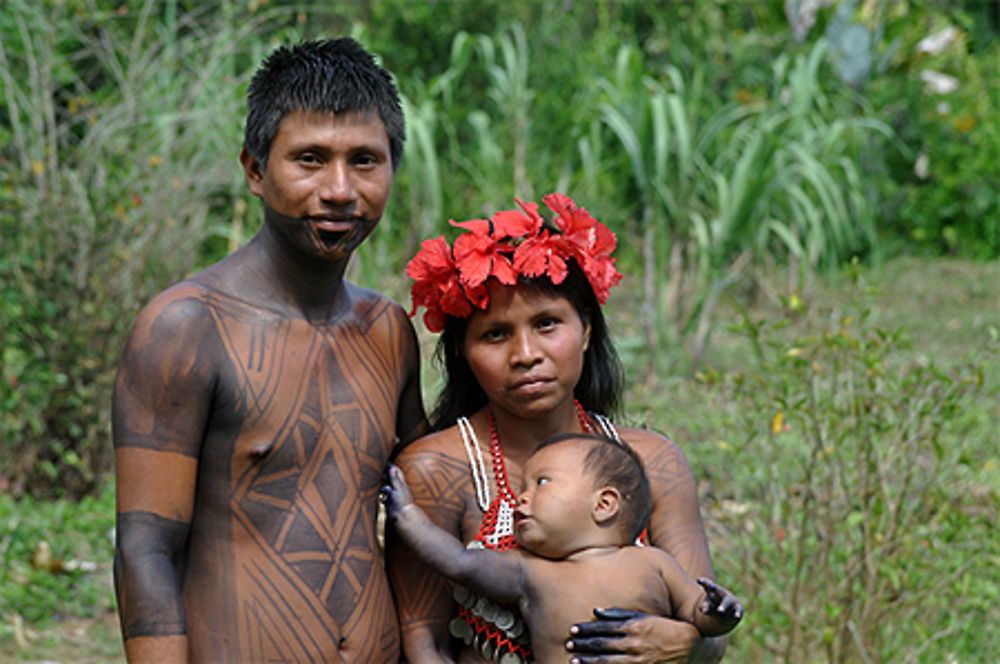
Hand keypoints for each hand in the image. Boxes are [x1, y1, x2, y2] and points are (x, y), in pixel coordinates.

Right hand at [379, 464, 413, 517]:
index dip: (392, 467)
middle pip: (391, 479)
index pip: (397, 472)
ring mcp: (393, 496)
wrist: (403, 515)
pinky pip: (384, 498)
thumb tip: (392, 468)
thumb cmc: (402, 500)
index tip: (386, 463)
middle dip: (385, 476)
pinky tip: (382, 498)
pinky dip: (382, 497)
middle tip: (379, 472)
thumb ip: (394, 478)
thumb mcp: (398, 487)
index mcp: (401, 483)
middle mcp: (397, 488)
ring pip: (387, 488)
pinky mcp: (389, 502)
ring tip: (377, 484)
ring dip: (383, 487)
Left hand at [566, 608, 700, 662]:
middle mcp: (634, 644)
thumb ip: (620, 614)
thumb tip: (595, 611)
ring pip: (607, 662)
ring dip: (588, 661)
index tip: (572, 629)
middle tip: (567, 644)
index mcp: (635, 627)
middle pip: (602, 645)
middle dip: (583, 645)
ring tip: (573, 660)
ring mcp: (638, 661)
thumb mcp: (644, 617)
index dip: (587, 629)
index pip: (604, 627)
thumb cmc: (665, 629)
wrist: (691, 648)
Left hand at [696, 578, 742, 627]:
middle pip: (718, 591)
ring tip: (719, 610)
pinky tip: (736, 616)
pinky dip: (737, 613)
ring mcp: (731, 600)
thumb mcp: (708, 606)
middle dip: (715, 588)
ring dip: (723, 606)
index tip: (699, 580)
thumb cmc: (714, 606)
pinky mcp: (738, 608)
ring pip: (726, 602)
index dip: (704, 582)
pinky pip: (738, 610)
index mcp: (713, 592)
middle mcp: (722, 594)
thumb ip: (705, 607)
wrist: (728, 612)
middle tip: (711, 586)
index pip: (708, 586)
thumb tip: (703, 610)